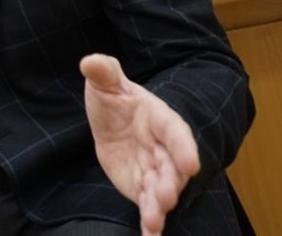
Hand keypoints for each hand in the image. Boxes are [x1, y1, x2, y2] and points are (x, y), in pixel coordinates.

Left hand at [80, 54, 200, 235]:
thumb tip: (90, 61)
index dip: (183, 147)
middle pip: (172, 167)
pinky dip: (150, 223)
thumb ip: (103, 72)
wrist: (111, 119)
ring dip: (160, 206)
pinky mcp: (142, 187)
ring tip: (155, 221)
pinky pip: (148, 206)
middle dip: (171, 183)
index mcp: (160, 118)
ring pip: (162, 190)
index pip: (175, 132)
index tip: (191, 163)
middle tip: (166, 197)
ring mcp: (154, 170)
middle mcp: (163, 148)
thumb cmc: (115, 99)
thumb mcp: (106, 82)